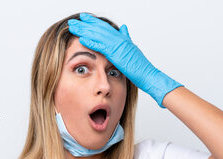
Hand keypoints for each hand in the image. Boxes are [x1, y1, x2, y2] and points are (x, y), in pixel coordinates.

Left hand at [68, 13, 182, 107]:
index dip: (94, 22)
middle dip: (86, 24)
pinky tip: (82, 39)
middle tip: (74, 21)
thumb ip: (126, 38)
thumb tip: (123, 28)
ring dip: (85, 30)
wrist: (148, 75)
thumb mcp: (133, 49)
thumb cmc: (141, 67)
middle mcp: (120, 39)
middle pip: (100, 28)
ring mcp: (118, 46)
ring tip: (73, 27)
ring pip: (98, 35)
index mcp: (122, 38)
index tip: (84, 18)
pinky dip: (91, 42)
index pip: (106, 27)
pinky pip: (101, 46)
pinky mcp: (116, 54)